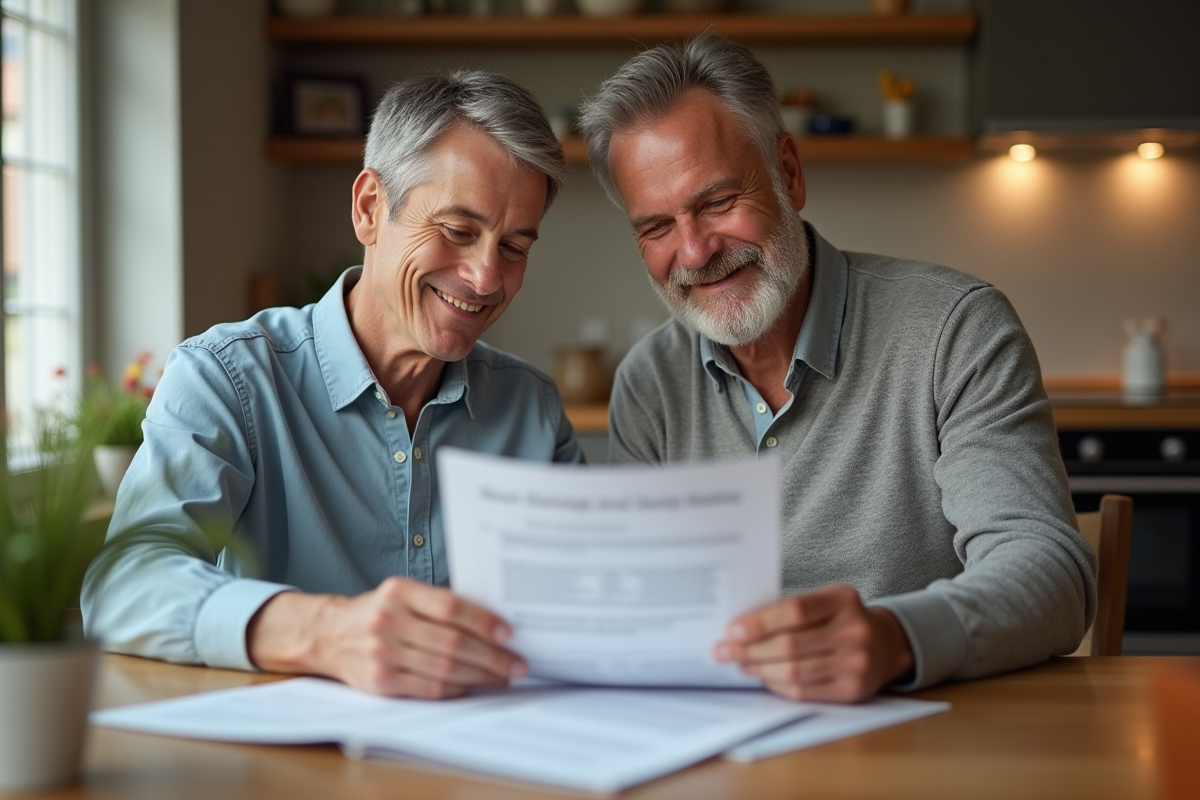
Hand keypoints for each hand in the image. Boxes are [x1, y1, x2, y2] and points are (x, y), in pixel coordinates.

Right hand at [247, 577, 524, 698]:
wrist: (330, 634)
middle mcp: (388, 620)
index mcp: (398, 591)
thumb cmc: (378, 612)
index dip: (483, 622)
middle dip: (491, 656)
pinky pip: (428, 688)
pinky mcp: (379, 681)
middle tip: (516, 663)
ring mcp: (381, 652)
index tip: (508, 633)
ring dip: (480, 676)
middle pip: (452, 643)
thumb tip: (493, 621)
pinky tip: (472, 685)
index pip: (450, 607)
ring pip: (443, 669)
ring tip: (502, 676)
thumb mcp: (402, 594)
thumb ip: (438, 603)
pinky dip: (456, 688)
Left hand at [714, 584, 913, 702]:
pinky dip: (777, 685)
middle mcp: (854, 631)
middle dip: (750, 650)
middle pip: (790, 645)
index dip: (760, 622)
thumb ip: (791, 610)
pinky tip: (763, 677)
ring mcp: (857, 663)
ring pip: (794, 672)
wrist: (886, 644)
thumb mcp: (825, 600)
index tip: (732, 630)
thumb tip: (740, 627)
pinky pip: (804, 692)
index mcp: (843, 599)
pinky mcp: (853, 690)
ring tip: (740, 664)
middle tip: (724, 651)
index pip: (795, 610)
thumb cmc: (841, 618)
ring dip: (759, 670)